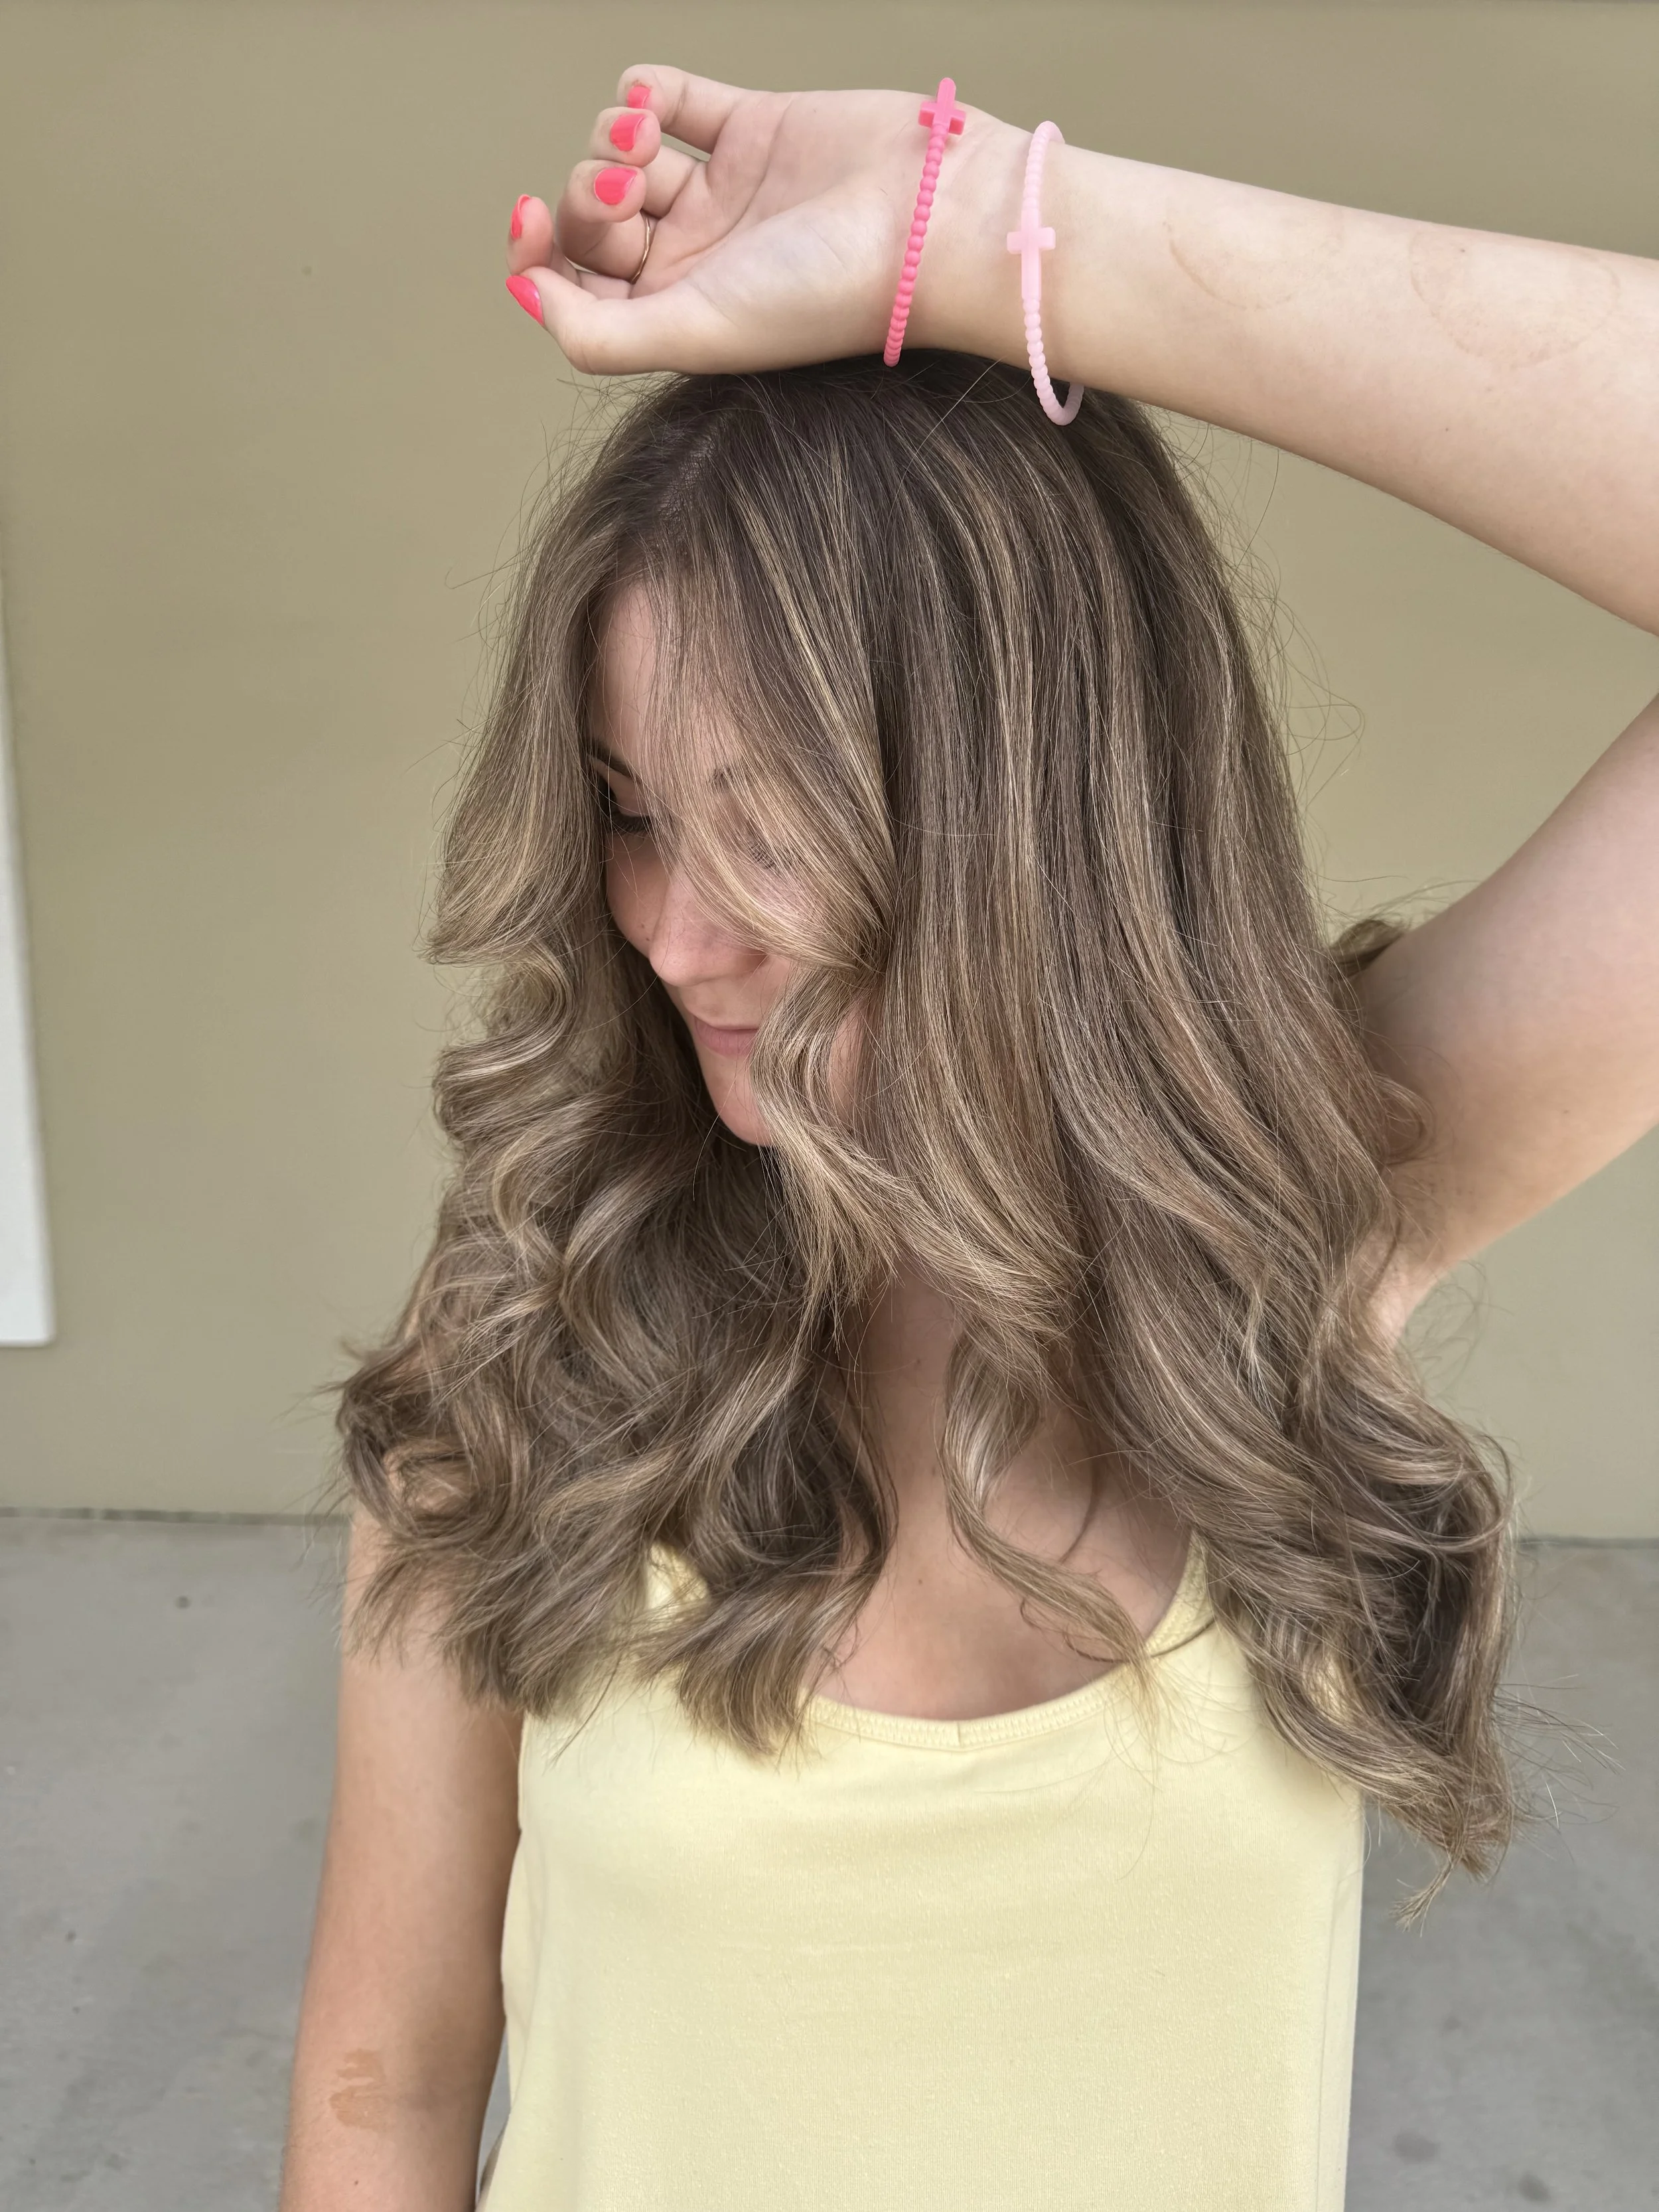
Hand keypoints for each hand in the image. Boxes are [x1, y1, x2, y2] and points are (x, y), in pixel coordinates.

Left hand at [504, 63, 1026, 375]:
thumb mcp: (697, 334)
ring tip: (643, 141)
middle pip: (592, 217)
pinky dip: (643, 91)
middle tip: (627, 193)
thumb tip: (526, 296)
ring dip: (610, 138)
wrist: (929, 224)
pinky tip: (651, 103)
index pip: (578, 285)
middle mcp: (696, 257)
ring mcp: (721, 192)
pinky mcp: (750, 127)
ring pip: (619, 153)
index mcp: (681, 315)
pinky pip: (668, 97)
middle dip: (587, 195)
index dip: (539, 255)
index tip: (527, 223)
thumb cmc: (828, 293)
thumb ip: (599, 334)